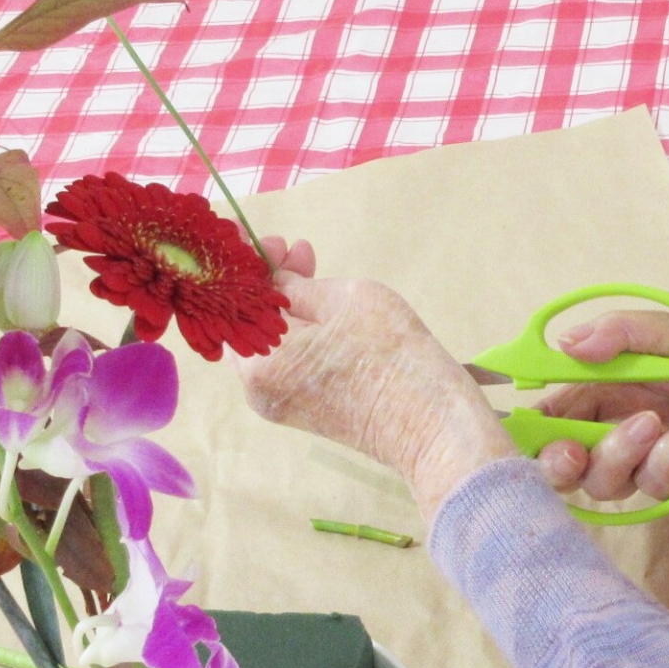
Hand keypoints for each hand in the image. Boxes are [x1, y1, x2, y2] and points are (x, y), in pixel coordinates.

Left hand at [238, 242, 514, 523]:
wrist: (433, 426)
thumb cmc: (394, 357)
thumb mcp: (346, 298)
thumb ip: (297, 285)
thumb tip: (276, 280)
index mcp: (260, 361)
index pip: (234, 300)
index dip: (248, 264)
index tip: (272, 241)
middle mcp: (258, 388)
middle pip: (247, 322)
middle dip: (268, 281)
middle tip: (296, 251)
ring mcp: (279, 403)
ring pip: (267, 342)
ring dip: (284, 304)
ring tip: (311, 271)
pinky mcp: (302, 410)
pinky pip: (286, 360)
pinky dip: (296, 331)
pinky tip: (320, 307)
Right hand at [531, 312, 668, 503]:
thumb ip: (625, 335)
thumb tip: (566, 342)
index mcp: (611, 385)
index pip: (555, 406)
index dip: (531, 419)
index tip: (516, 422)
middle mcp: (622, 424)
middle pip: (565, 457)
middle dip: (555, 460)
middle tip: (567, 451)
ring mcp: (651, 457)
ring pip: (603, 479)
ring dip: (616, 454)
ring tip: (649, 423)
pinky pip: (654, 485)